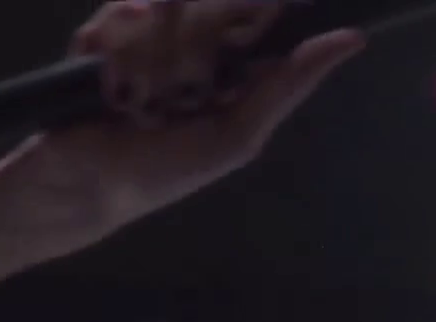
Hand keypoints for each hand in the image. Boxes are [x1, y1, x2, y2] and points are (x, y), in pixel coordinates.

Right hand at [22, 0, 363, 240]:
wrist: (83, 188)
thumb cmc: (161, 172)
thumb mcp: (236, 136)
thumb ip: (288, 85)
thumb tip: (352, 38)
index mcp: (232, 65)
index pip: (259, 11)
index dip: (259, 9)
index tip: (258, 19)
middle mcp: (191, 43)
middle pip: (214, 2)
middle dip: (201, 37)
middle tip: (185, 88)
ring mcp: (147, 37)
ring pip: (170, 4)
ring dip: (158, 50)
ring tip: (141, 102)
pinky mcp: (102, 37)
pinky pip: (121, 11)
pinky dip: (120, 26)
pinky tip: (117, 59)